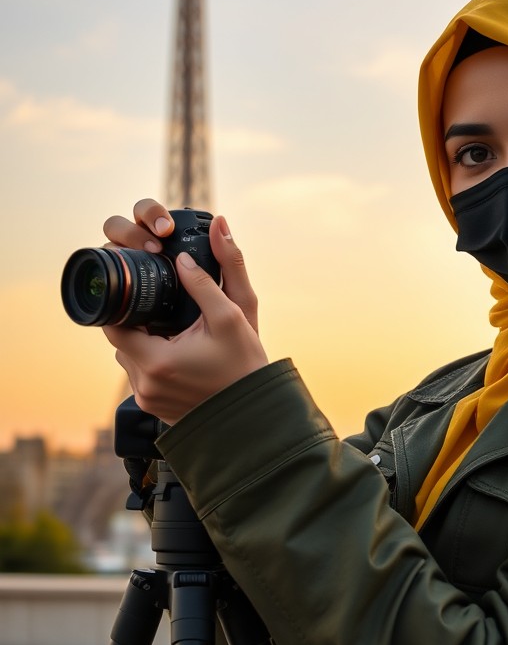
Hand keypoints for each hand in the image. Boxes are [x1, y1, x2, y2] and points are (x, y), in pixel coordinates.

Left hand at [101, 202, 267, 424]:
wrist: (257, 415)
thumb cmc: (246, 367)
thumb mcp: (232, 316)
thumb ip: (210, 276)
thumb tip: (212, 229)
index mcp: (156, 361)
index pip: (113, 324)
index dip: (124, 304)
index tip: (141, 291)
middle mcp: (144, 385)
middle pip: (121, 340)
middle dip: (138, 322)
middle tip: (165, 310)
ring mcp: (147, 400)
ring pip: (130, 358)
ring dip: (145, 343)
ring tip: (175, 333)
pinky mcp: (154, 408)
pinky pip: (142, 377)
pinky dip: (155, 362)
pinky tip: (180, 356)